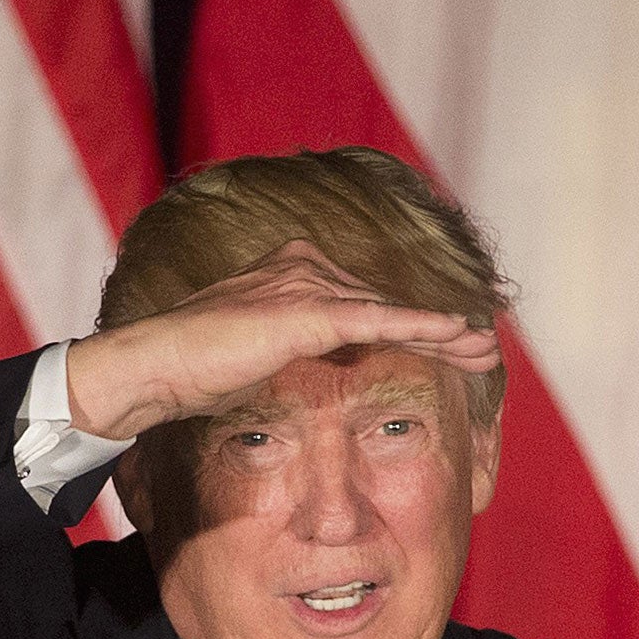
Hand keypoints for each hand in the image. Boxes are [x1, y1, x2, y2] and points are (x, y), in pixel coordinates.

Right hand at [63, 241, 500, 439]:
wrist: (152, 367)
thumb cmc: (191, 370)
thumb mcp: (253, 356)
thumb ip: (289, 350)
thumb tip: (308, 367)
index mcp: (292, 273)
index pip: (366, 301)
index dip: (411, 325)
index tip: (448, 346)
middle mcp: (305, 268)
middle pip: (387, 302)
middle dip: (439, 329)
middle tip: (484, 348)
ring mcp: (305, 285)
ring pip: (392, 311)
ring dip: (444, 334)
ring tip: (486, 352)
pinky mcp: (306, 312)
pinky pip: (379, 319)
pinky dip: (423, 327)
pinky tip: (459, 336)